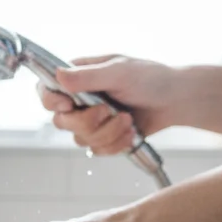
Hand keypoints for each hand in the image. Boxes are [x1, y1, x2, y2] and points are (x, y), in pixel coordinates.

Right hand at [39, 56, 180, 154]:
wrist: (175, 101)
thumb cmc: (151, 79)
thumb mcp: (119, 71)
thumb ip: (88, 76)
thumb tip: (58, 75)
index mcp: (79, 77)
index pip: (47, 91)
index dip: (51, 102)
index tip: (68, 105)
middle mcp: (80, 100)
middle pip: (62, 121)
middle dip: (88, 121)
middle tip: (109, 111)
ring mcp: (91, 120)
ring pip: (80, 139)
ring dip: (108, 133)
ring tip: (128, 120)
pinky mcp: (103, 137)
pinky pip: (97, 150)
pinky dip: (116, 144)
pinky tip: (130, 133)